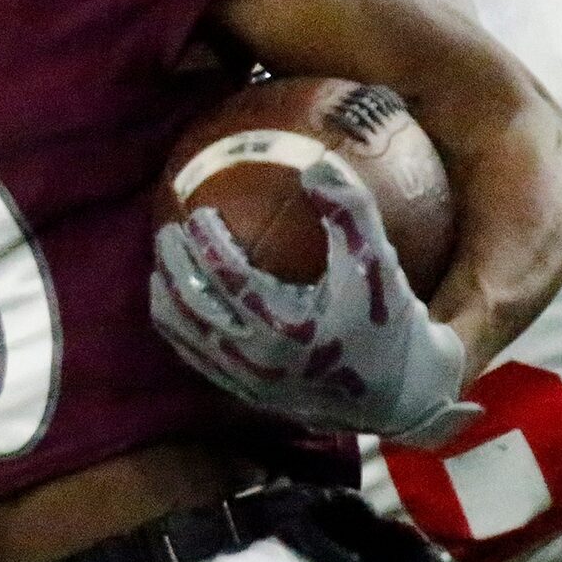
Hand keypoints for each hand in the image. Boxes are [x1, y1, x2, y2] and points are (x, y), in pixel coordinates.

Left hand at [151, 157, 478, 447]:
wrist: (398, 396)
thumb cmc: (388, 322)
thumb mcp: (377, 263)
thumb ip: (350, 211)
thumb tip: (314, 164)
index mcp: (287, 329)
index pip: (228, 278)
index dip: (206, 243)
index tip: (199, 215)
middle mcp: (259, 361)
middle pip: (193, 306)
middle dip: (173, 264)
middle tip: (168, 231)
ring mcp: (247, 382)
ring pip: (184, 336)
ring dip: (167, 297)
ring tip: (163, 265)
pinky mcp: (244, 395)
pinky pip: (196, 359)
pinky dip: (178, 328)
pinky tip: (178, 303)